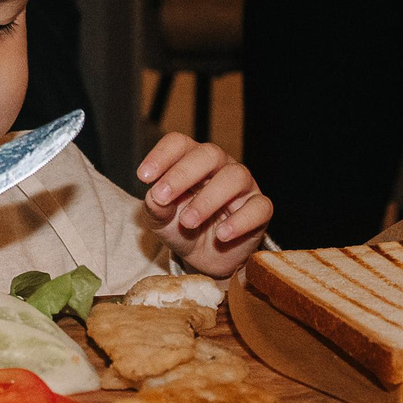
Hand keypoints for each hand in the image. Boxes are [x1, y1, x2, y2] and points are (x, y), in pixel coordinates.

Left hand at [135, 132, 270, 275]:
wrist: (203, 258)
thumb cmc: (180, 228)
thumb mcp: (161, 219)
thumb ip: (155, 206)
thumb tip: (155, 197)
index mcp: (191, 160)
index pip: (179, 143)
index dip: (161, 155)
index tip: (143, 177)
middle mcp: (220, 166)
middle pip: (208, 154)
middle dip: (183, 174)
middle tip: (163, 197)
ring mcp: (243, 186)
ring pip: (234, 177)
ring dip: (208, 199)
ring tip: (188, 222)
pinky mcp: (259, 209)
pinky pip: (259, 207)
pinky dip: (240, 221)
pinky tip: (221, 235)